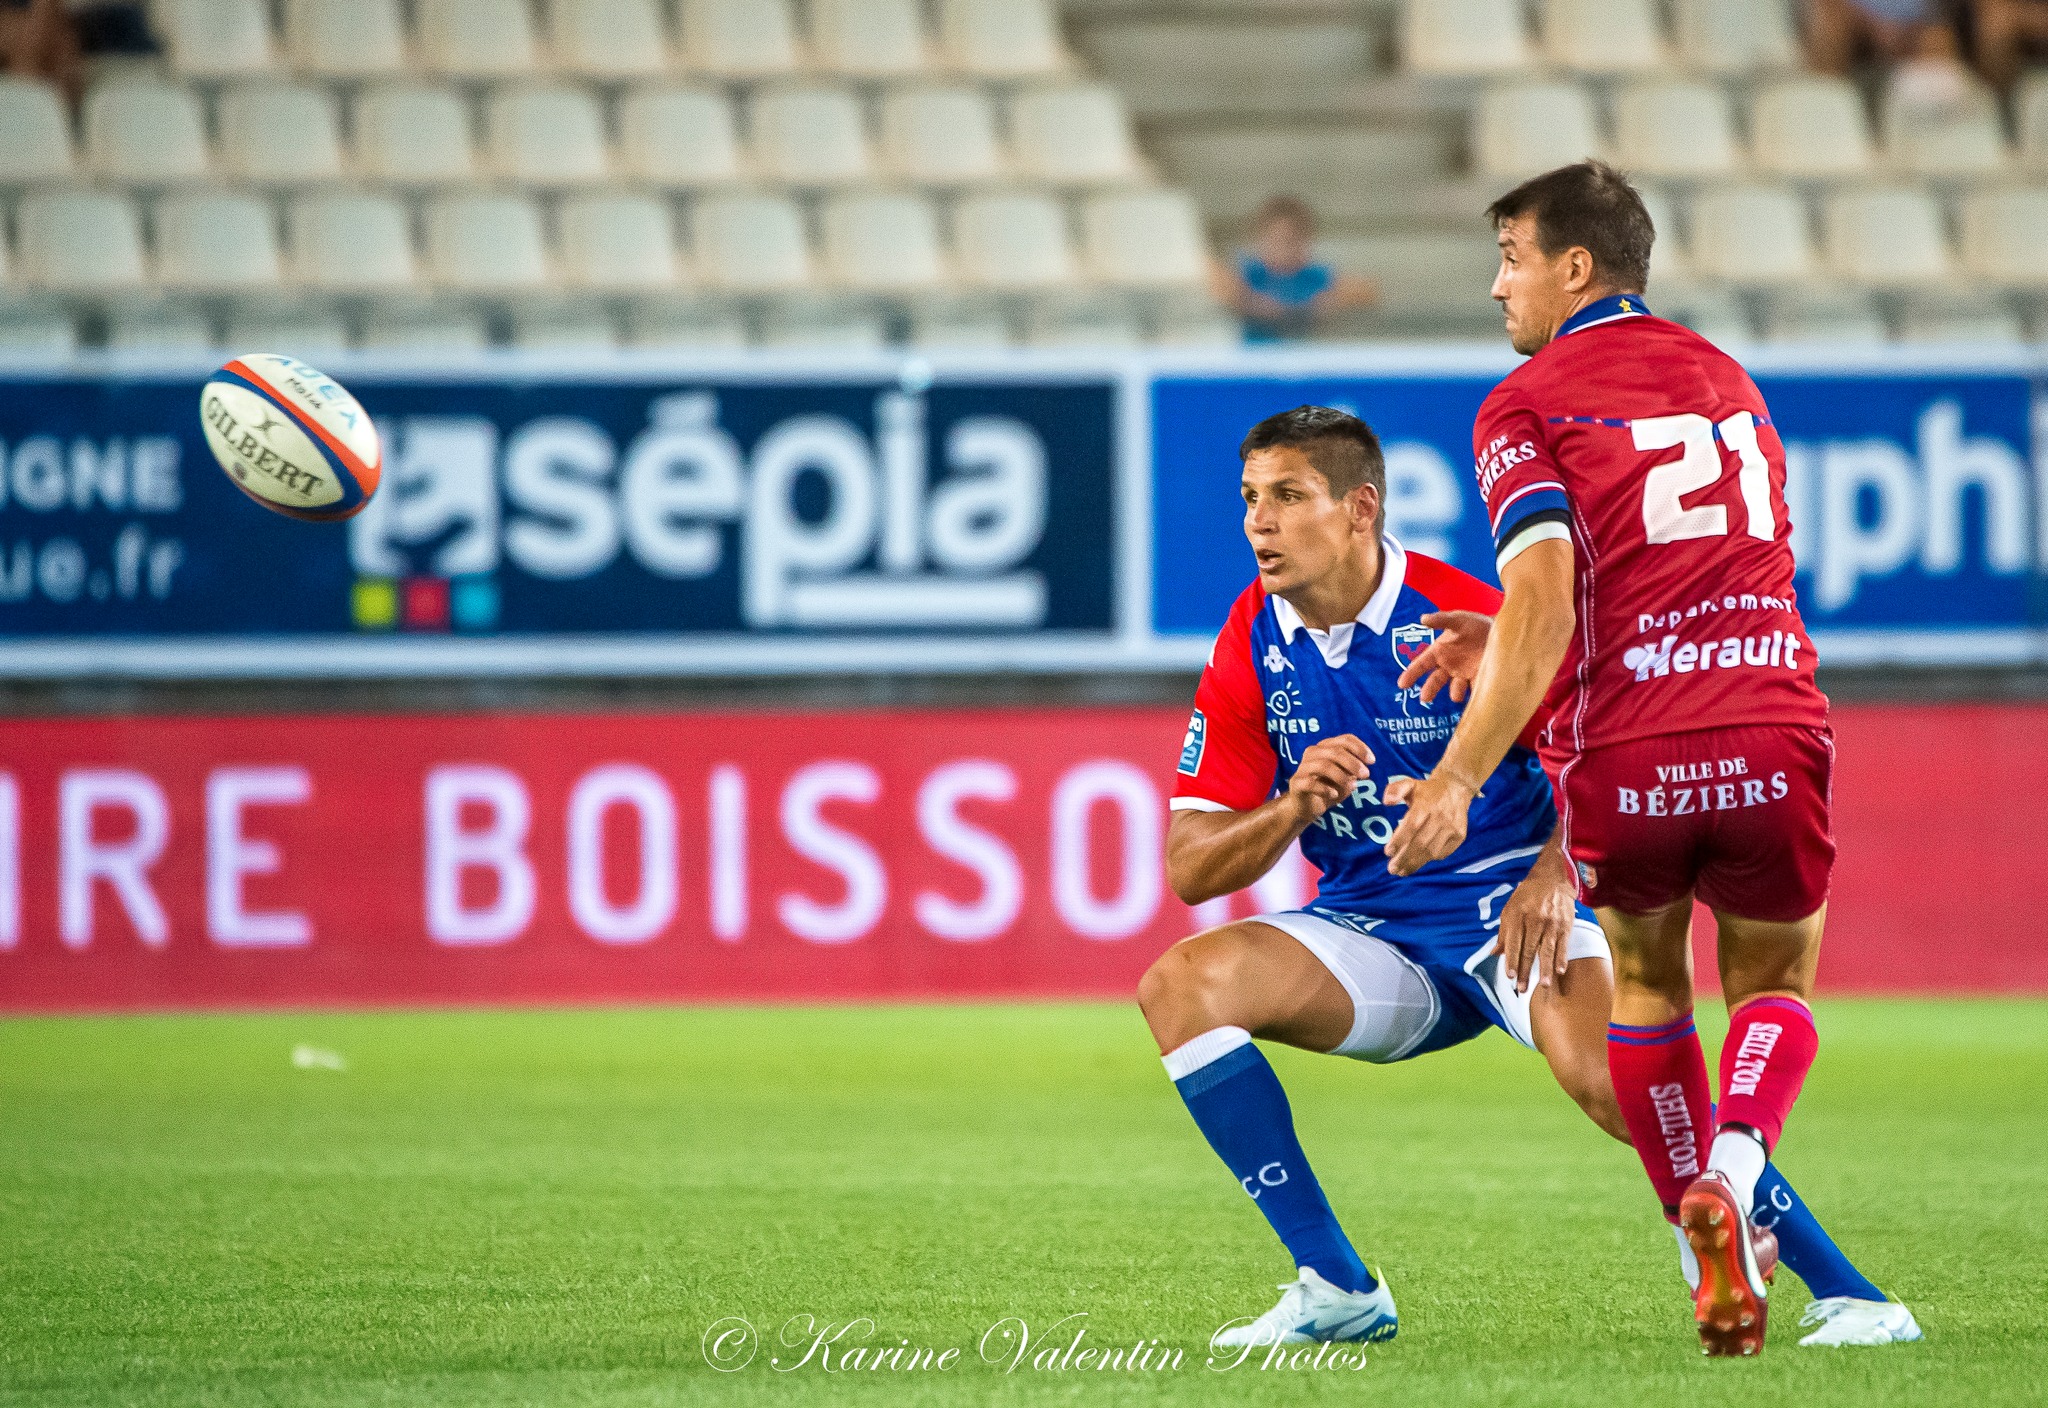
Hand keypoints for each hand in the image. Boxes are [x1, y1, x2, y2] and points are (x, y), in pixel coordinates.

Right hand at [1285, 735, 1374, 821]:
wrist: (1304, 807)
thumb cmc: (1326, 788)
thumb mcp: (1344, 777)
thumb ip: (1353, 770)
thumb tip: (1364, 768)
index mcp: (1325, 747)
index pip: (1344, 739)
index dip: (1360, 748)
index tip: (1372, 761)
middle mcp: (1312, 753)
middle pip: (1335, 751)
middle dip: (1353, 763)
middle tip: (1366, 775)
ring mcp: (1302, 768)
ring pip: (1323, 765)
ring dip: (1341, 776)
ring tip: (1352, 786)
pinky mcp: (1297, 783)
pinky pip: (1311, 783)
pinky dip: (1325, 788)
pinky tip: (1334, 795)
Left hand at [1382, 771, 1473, 875]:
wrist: (1456, 788)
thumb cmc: (1427, 791)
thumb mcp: (1409, 784)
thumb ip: (1395, 790)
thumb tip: (1386, 801)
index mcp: (1426, 805)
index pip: (1412, 826)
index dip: (1399, 841)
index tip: (1387, 852)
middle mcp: (1440, 818)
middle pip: (1421, 843)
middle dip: (1405, 858)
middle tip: (1392, 869)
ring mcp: (1452, 828)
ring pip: (1432, 851)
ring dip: (1416, 863)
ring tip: (1402, 871)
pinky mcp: (1460, 836)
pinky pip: (1443, 853)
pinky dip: (1429, 860)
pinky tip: (1417, 863)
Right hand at [1395, 611, 1493, 704]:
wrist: (1498, 632)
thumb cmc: (1474, 624)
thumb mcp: (1458, 619)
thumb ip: (1441, 620)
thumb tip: (1423, 619)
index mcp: (1438, 652)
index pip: (1421, 664)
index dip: (1411, 674)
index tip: (1402, 684)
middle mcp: (1448, 666)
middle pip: (1435, 681)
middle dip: (1429, 689)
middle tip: (1425, 698)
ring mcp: (1463, 675)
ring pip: (1455, 688)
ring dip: (1455, 692)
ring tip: (1455, 696)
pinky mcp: (1479, 679)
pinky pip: (1475, 689)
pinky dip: (1475, 694)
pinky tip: (1476, 697)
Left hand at [1498, 848, 1576, 993]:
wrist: (1553, 877)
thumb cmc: (1527, 895)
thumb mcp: (1510, 909)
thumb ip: (1503, 933)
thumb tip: (1494, 954)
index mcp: (1517, 915)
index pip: (1513, 943)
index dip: (1511, 960)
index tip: (1509, 976)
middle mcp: (1534, 920)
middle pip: (1529, 950)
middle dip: (1525, 971)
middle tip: (1522, 989)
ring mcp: (1551, 923)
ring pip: (1547, 950)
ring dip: (1544, 969)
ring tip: (1542, 985)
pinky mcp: (1566, 924)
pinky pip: (1563, 944)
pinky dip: (1561, 958)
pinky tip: (1559, 971)